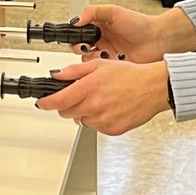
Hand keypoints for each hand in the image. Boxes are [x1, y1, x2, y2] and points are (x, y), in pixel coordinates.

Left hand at [35, 59, 170, 134]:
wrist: (154, 88)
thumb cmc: (131, 74)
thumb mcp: (99, 65)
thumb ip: (75, 71)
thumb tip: (57, 74)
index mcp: (89, 88)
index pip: (59, 101)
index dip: (46, 103)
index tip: (41, 103)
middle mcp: (95, 106)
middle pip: (67, 113)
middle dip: (66, 105)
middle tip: (75, 96)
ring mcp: (104, 120)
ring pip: (81, 121)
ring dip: (83, 113)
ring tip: (98, 100)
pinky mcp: (113, 130)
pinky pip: (96, 127)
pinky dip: (97, 120)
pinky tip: (108, 108)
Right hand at [72, 4, 195, 62]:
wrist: (159, 40)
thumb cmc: (140, 24)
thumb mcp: (113, 12)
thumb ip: (92, 12)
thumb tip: (76, 20)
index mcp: (99, 28)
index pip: (79, 33)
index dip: (75, 36)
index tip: (76, 37)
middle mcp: (103, 42)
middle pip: (81, 49)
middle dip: (80, 49)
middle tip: (85, 47)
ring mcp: (109, 55)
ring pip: (90, 61)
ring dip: (92, 59)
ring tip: (102, 54)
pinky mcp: (115, 68)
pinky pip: (103, 72)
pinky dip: (103, 69)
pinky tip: (111, 62)